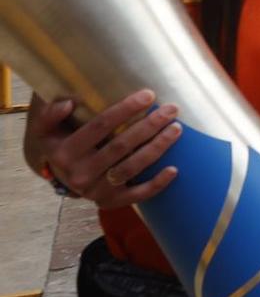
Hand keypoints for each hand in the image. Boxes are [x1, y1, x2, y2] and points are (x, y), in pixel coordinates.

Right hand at [31, 90, 180, 207]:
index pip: (99, 126)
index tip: (149, 95)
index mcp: (64, 152)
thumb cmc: (62, 142)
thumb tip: (68, 103)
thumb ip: (50, 114)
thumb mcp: (47, 128)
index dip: (125, 110)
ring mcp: (95, 191)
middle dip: (149, 126)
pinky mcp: (109, 202)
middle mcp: (78, 174)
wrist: (63, 174)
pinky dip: (156, 184)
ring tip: (176, 129)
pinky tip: (174, 169)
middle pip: (120, 146)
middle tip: (171, 109)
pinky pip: (136, 195)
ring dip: (157, 148)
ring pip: (131, 168)